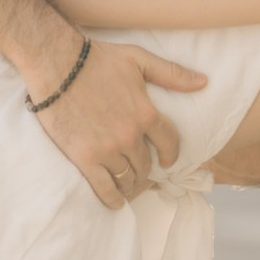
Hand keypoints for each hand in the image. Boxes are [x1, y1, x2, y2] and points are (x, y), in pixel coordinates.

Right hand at [31, 36, 208, 207]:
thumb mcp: (139, 59)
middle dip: (146, 169)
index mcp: (146, 114)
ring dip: (130, 184)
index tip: (167, 161)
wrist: (56, 63)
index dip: (170, 155)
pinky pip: (104, 188)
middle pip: (146, 164)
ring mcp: (107, 149)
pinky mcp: (84, 158)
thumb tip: (203, 82)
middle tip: (141, 171)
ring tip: (128, 185)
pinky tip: (116, 201)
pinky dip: (112, 198)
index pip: (169, 143)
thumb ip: (172, 74)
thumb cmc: (97, 58)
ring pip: (127, 179)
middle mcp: (130, 136)